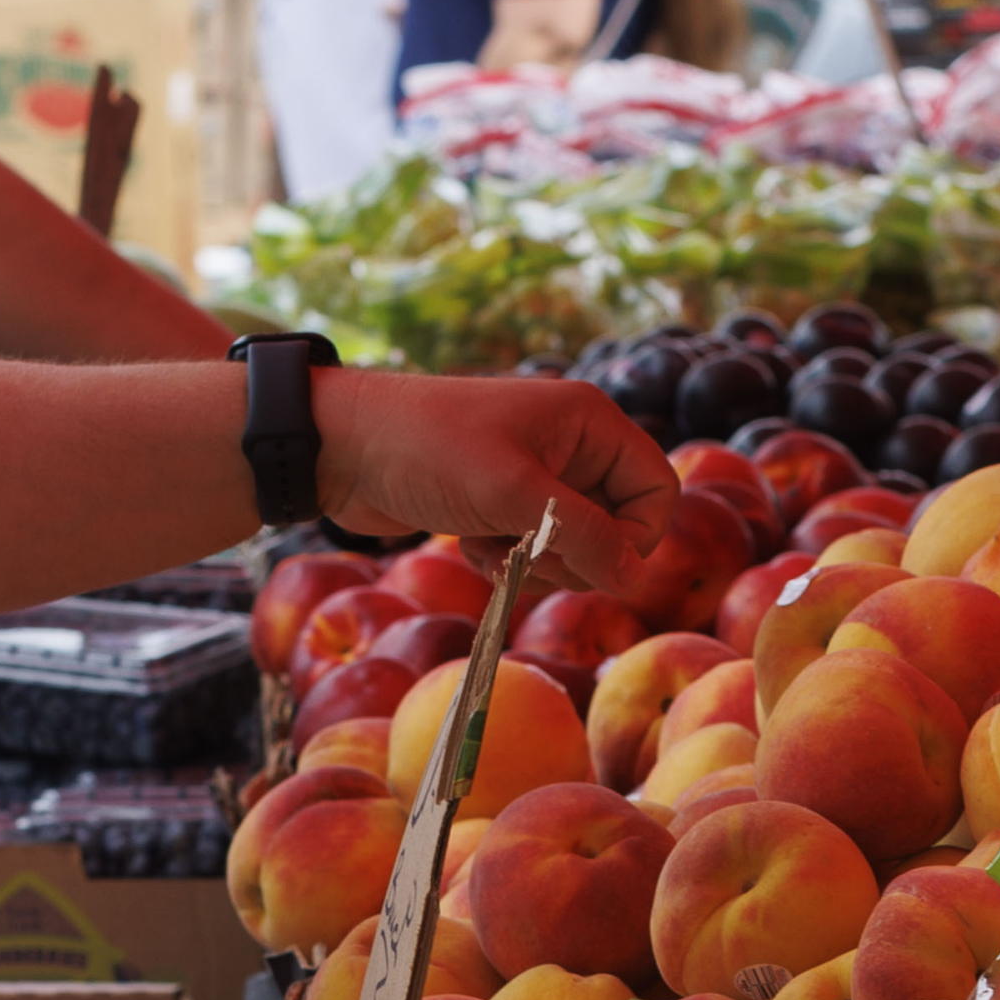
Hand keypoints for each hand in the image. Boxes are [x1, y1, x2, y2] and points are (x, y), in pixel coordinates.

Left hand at [306, 369, 672, 600]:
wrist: (343, 446)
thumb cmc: (429, 448)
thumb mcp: (514, 493)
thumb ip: (583, 535)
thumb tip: (634, 579)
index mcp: (590, 421)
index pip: (656, 490)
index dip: (636, 536)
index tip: (592, 559)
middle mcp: (571, 445)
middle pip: (618, 526)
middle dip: (576, 553)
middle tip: (526, 550)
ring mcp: (535, 476)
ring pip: (574, 546)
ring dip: (536, 560)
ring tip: (489, 542)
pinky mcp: (500, 503)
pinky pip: (533, 550)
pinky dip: (507, 560)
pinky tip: (470, 545)